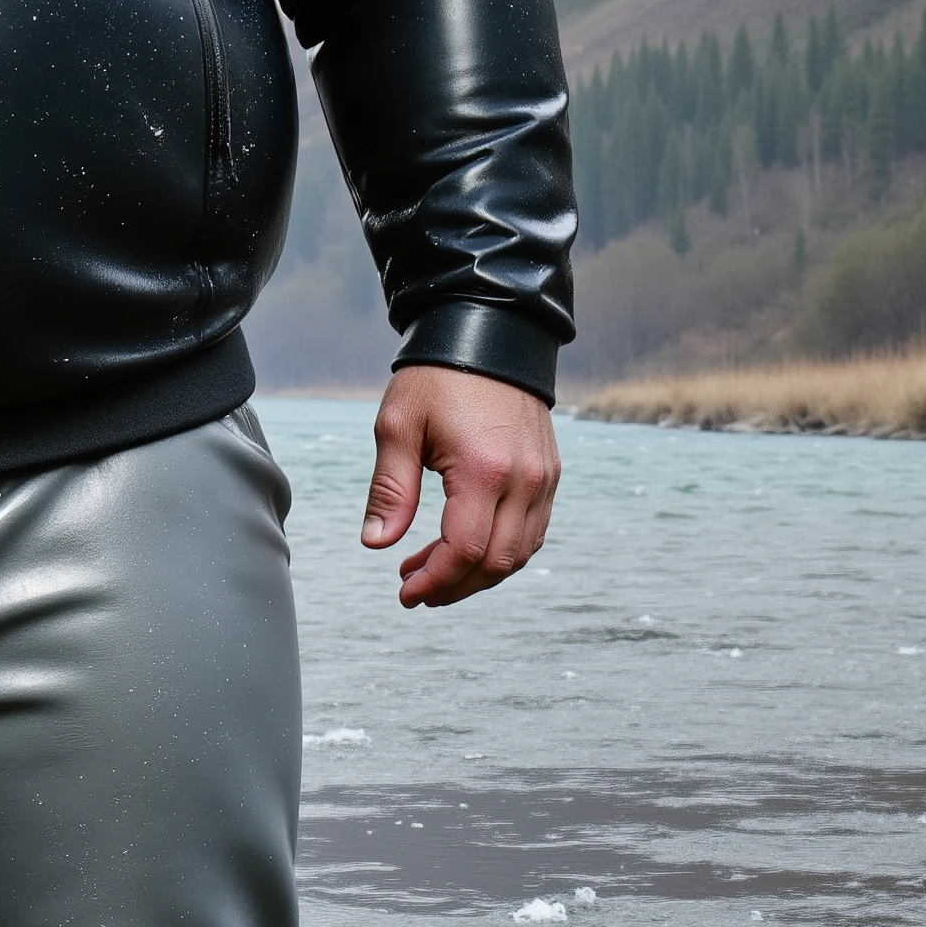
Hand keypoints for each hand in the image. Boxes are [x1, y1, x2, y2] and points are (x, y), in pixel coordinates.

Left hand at [358, 364, 559, 608]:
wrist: (488, 334)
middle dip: (455, 586)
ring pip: (520, 553)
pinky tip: (467, 547)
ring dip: (478, 574)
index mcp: (484, 471)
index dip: (435, 581)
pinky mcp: (549, 473)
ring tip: (433, 570)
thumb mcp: (398, 427)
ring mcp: (543, 478)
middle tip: (415, 587)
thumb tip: (376, 544)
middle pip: (497, 563)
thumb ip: (389, 490)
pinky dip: (502, 552)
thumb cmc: (436, 378)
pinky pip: (533, 531)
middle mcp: (524, 481)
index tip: (405, 592)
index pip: (465, 551)